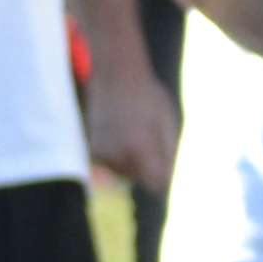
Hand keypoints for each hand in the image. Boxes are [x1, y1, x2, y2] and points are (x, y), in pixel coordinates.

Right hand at [86, 61, 180, 200]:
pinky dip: (119, 154)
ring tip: (135, 131)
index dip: (164, 177)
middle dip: (148, 166)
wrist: (116, 76)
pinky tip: (122, 132)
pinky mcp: (92, 151)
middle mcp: (117, 155)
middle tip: (148, 135)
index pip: (157, 185)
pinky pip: (113, 164)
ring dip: (133, 160)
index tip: (166, 164)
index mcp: (140, 148)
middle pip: (141, 180)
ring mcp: (101, 154)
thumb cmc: (149, 98)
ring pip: (125, 173)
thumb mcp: (170, 124)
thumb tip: (167, 182)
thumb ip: (169, 155)